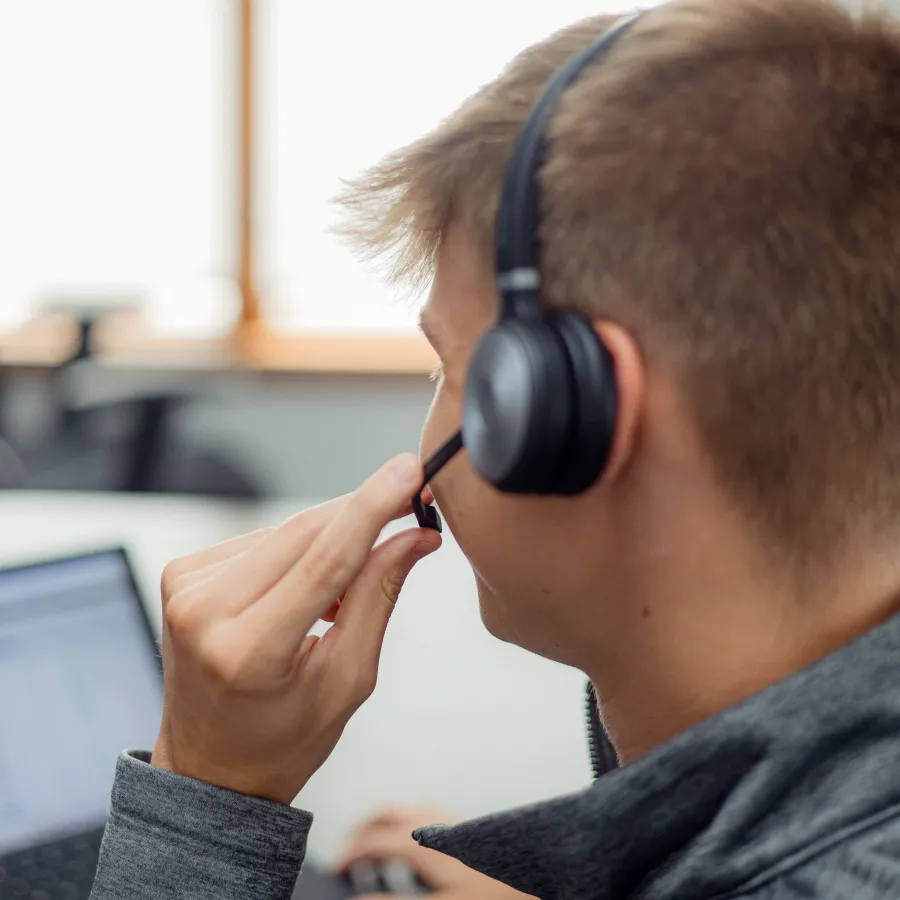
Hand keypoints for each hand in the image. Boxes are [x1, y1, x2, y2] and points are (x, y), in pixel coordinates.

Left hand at [151, 454, 439, 804]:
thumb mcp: (348, 680)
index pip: (325, 560)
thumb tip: (414, 536)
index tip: (408, 471)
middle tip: (409, 506)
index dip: (372, 509)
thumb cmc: (282, 739)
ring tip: (341, 595)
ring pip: (284, 531)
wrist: (209, 766)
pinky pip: (260, 540)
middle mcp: (205, 613)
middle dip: (362, 513)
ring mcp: (185, 589)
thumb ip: (378, 597)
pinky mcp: (180, 573)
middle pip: (304, 533)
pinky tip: (302, 590)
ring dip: (329, 540)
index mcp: (248, 652)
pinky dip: (294, 551)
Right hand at [335, 807, 535, 899]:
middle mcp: (432, 822)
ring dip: (381, 824)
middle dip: (359, 831)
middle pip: (383, 815)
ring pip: (403, 809)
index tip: (334, 869)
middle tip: (346, 854)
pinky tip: (409, 843)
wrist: (537, 874)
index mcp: (420, 842)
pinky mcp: (462, 823)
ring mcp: (448, 818)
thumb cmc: (493, 893)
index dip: (347, 854)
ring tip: (372, 848)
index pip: (371, 841)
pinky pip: (423, 812)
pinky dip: (404, 822)